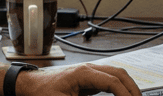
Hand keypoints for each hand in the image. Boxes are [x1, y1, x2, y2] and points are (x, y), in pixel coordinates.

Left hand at [17, 63, 141, 95]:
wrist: (29, 86)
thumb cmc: (41, 93)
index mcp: (83, 73)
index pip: (113, 81)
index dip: (126, 94)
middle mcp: (88, 68)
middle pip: (119, 74)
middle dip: (133, 89)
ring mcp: (89, 71)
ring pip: (117, 74)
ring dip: (128, 87)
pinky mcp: (88, 78)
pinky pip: (110, 79)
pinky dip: (120, 87)